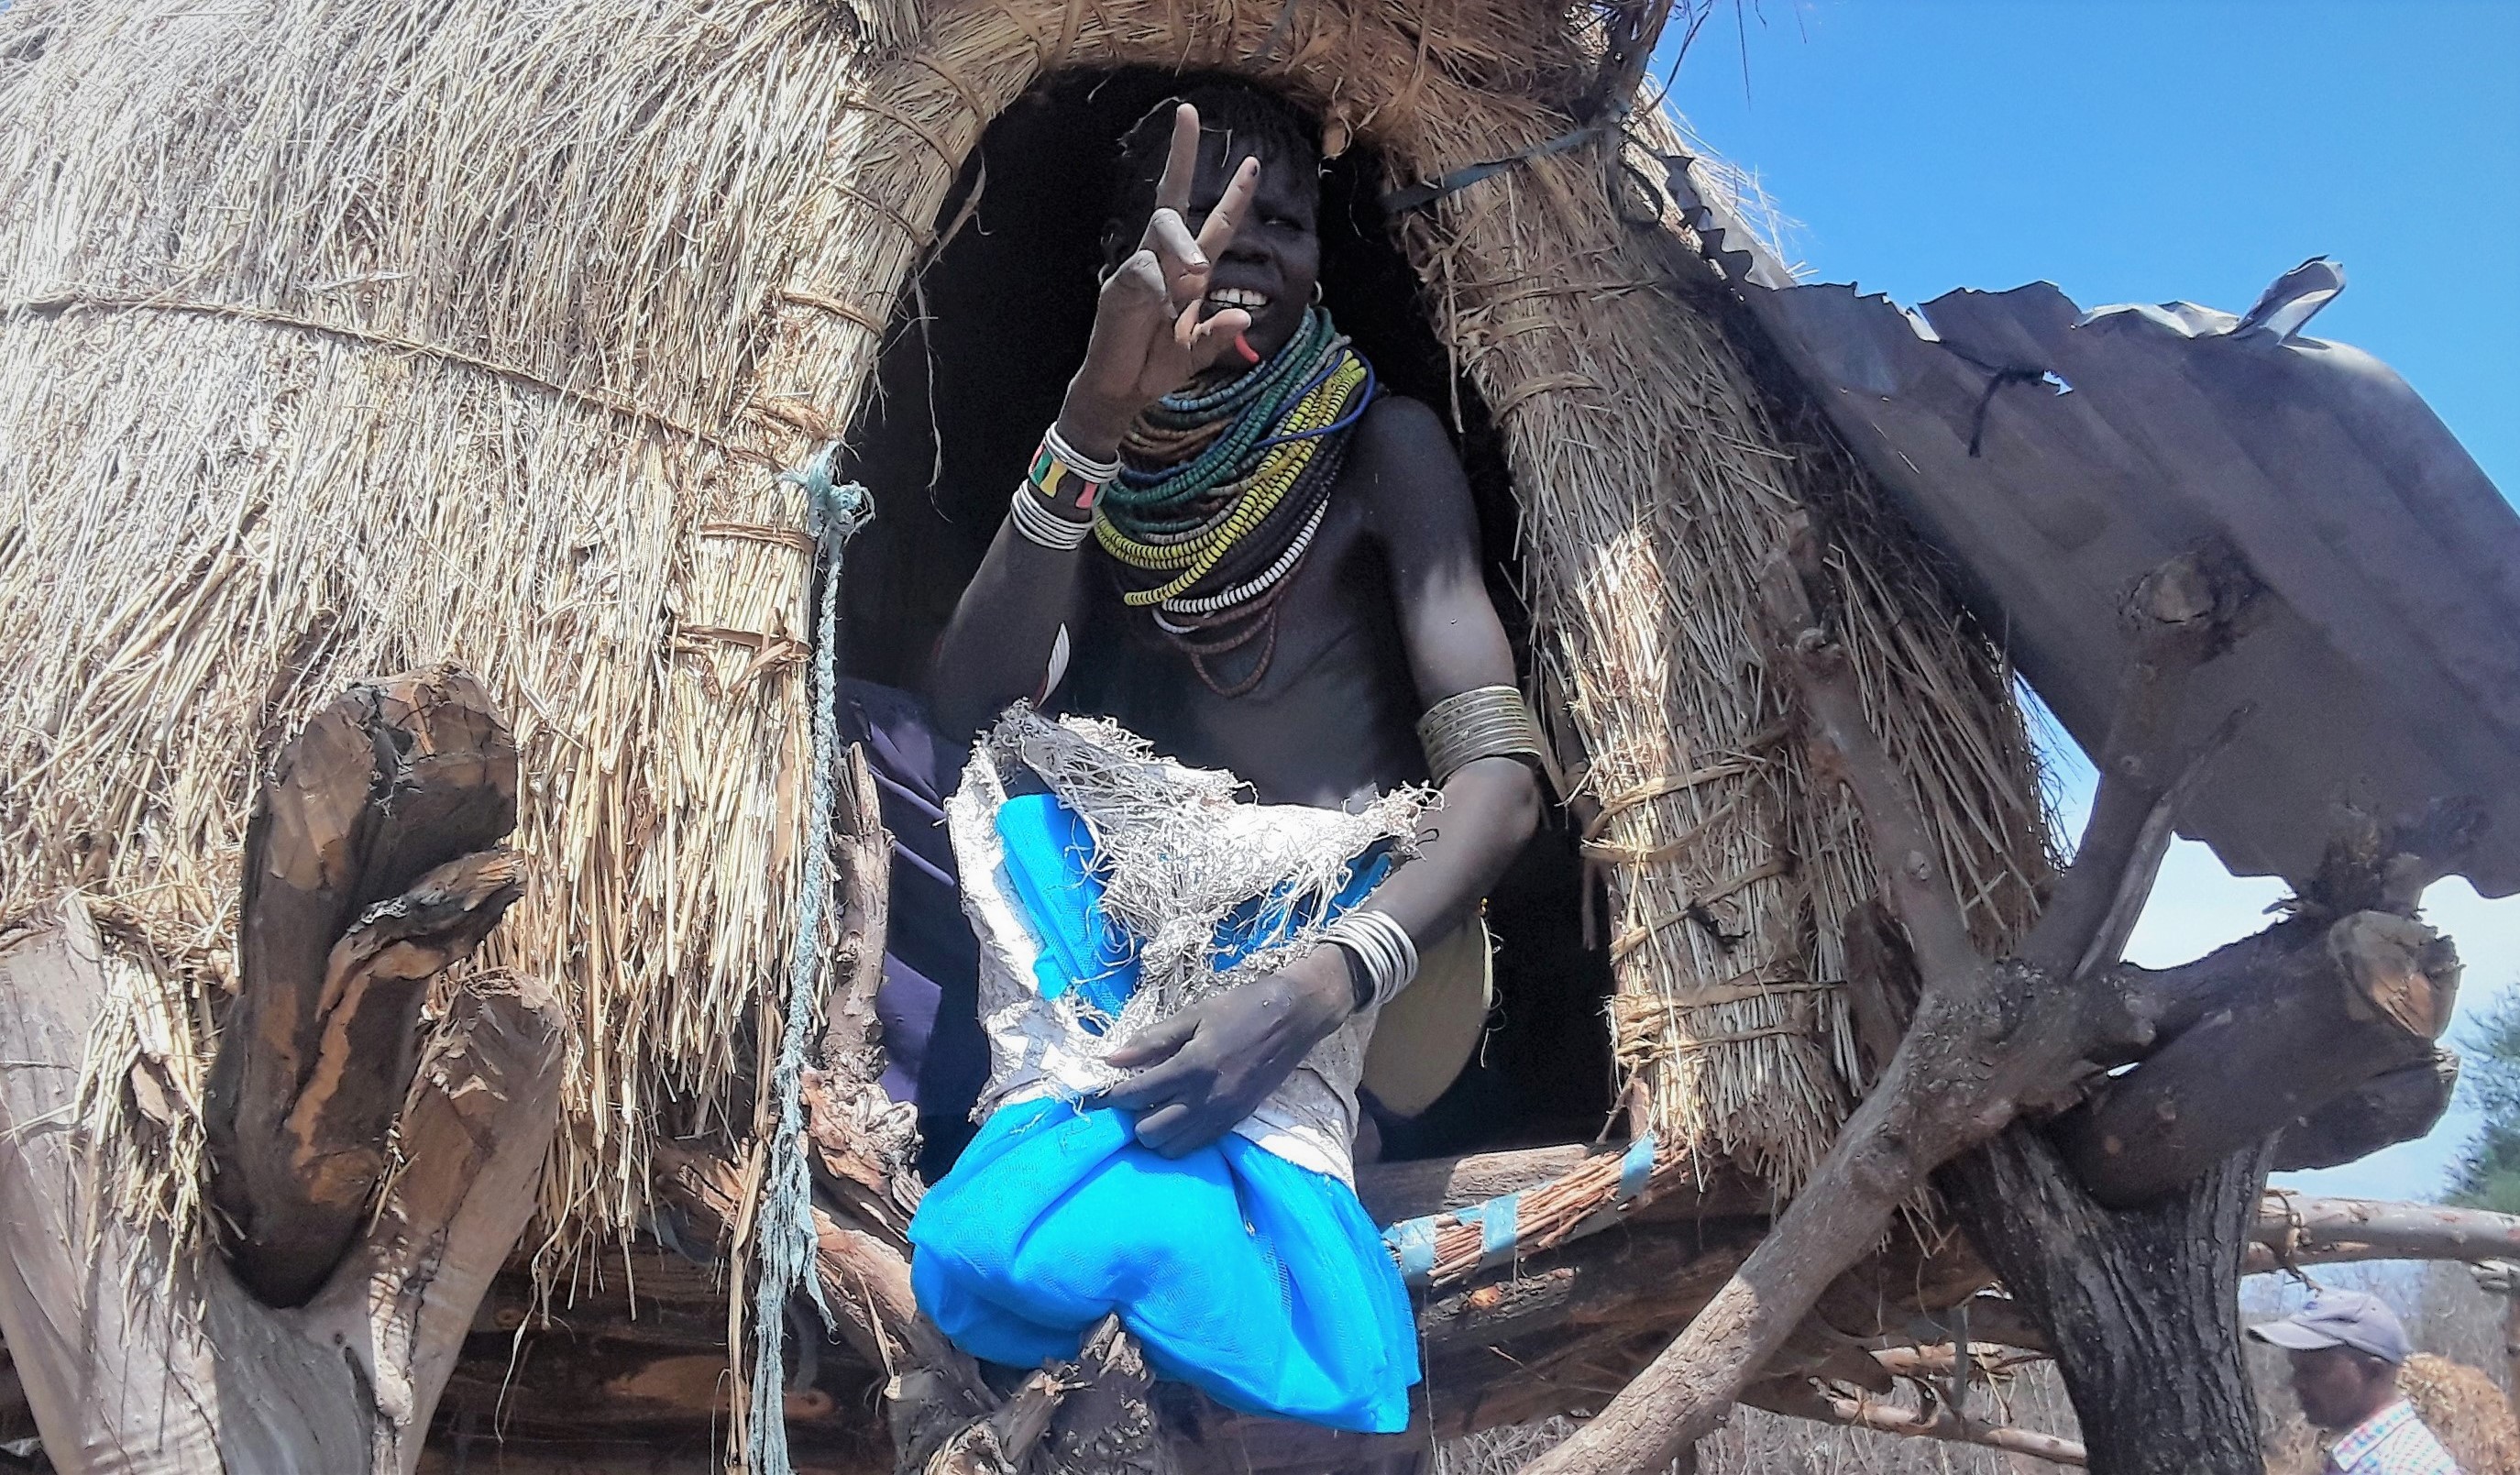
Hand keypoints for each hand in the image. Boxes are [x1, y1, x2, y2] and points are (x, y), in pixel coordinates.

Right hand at [1057, 103, 1260, 456]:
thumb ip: (1219, 335)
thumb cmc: (1157, 365)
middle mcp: (1166, 262)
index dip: (1235, 195)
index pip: (1217, 225)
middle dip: (1181, 157)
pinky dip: (1154, 286)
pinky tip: (1158, 307)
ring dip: (1181, 243)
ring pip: (1160, 231)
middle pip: (1173, 200)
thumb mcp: (1197, 353)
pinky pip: (1141, 272)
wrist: (1121, 390)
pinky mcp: (1119, 287)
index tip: (1253, 162)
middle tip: (1187, 116)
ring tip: (1197, 267)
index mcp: (1192, 275)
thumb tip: (1243, 316)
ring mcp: (1140, 271)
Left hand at [1101, 947, 1353, 1155]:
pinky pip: (1197, 1147)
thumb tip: (1111, 1058)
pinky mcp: (1236, 1122)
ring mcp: (1223, 1115)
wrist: (1294, 1018)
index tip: (1100, 1093)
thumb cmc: (1241, 1008)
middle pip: (1149, 1132)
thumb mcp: (1194, 1014)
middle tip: (1130, 1099)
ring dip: (1155, 1133)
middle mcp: (1206, 1099)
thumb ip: (1152, 1039)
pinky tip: (1175, 1117)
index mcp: (1192, 1067)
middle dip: (1132, 1118)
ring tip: (1151, 1110)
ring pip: (1172, 1149)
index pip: (1137, 1095)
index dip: (1111, 1097)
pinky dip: (1178, 1139)